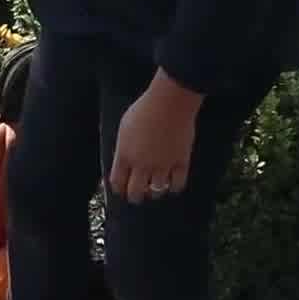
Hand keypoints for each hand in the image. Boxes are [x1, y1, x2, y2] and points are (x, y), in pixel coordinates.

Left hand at [108, 70, 203, 203]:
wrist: (170, 103)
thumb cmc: (145, 109)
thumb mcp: (124, 127)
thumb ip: (123, 147)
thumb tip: (122, 161)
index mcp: (125, 154)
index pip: (117, 182)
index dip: (118, 188)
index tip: (120, 189)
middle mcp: (142, 164)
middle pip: (135, 192)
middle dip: (134, 196)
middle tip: (137, 195)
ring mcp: (162, 165)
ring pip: (156, 191)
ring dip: (154, 192)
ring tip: (154, 189)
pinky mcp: (181, 162)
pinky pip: (177, 185)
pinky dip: (174, 187)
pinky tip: (171, 184)